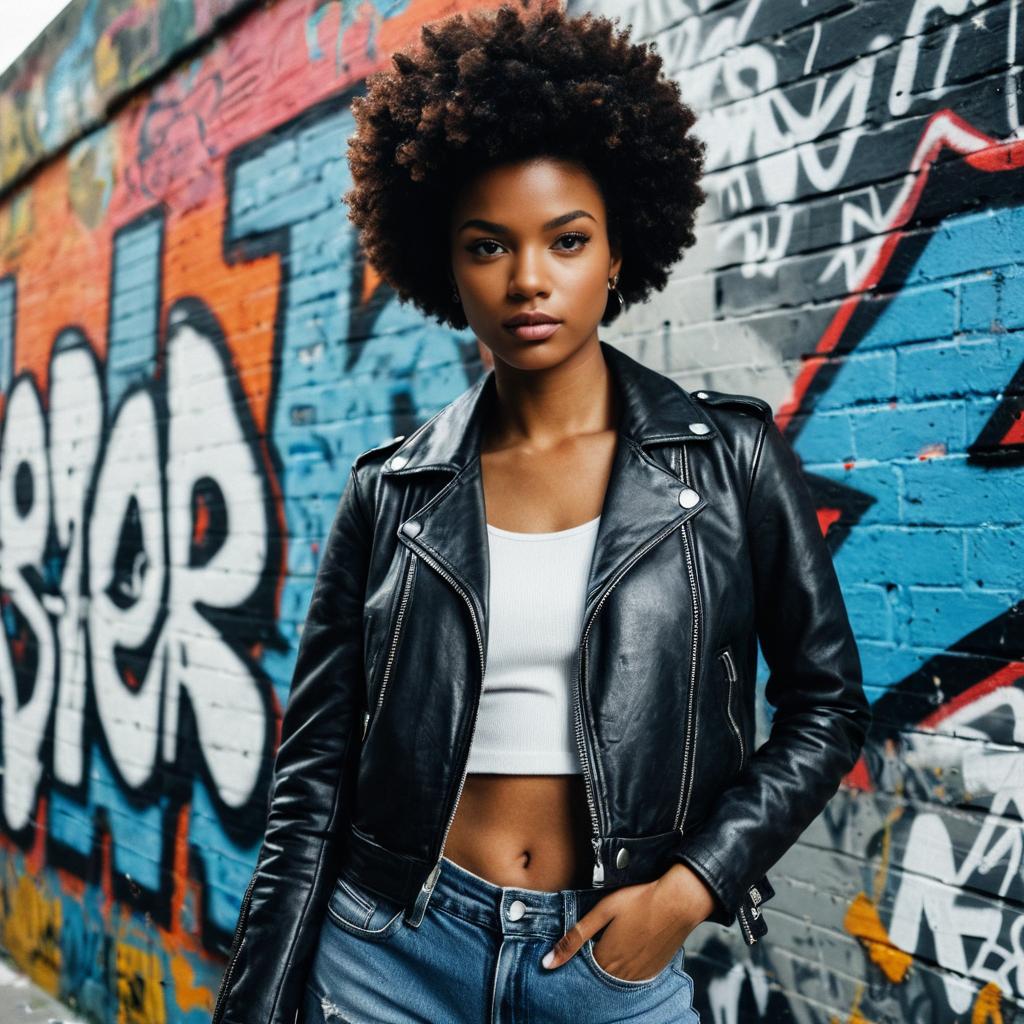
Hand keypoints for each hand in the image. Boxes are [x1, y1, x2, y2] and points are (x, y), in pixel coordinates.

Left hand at [541, 864, 714, 980]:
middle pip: (597, 976)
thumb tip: (548, 962)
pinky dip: (626, 968)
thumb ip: (574, 937)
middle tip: (598, 938)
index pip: (580, 970)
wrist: (679, 902)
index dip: (574, 957)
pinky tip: (629, 947)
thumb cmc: (640, 901)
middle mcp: (621, 975)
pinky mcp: (653, 972)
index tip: (573, 946)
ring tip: (615, 940)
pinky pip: (632, 978)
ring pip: (614, 979)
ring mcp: (639, 976)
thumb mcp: (602, 911)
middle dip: (590, 962)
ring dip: (608, 966)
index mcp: (605, 960)